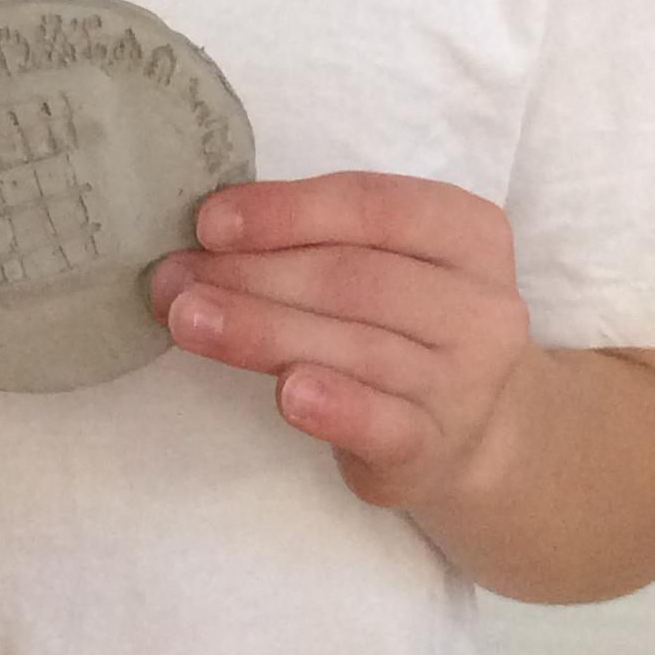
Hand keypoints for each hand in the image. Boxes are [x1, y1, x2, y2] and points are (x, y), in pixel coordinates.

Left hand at [146, 173, 531, 514]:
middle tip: (173, 278)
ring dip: (259, 331)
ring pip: (354, 347)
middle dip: (253, 275)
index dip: (286, 212)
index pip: (373, 207)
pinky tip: (286, 394)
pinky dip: (334, 407)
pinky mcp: (435, 448)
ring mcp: (465, 381)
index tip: (209, 223)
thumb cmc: (402, 322)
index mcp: (468, 232)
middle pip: (353, 278)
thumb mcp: (385, 262)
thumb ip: (319, 239)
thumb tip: (209, 231)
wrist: (466, 432)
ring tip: (186, 320)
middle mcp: (481, 304)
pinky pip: (382, 423)